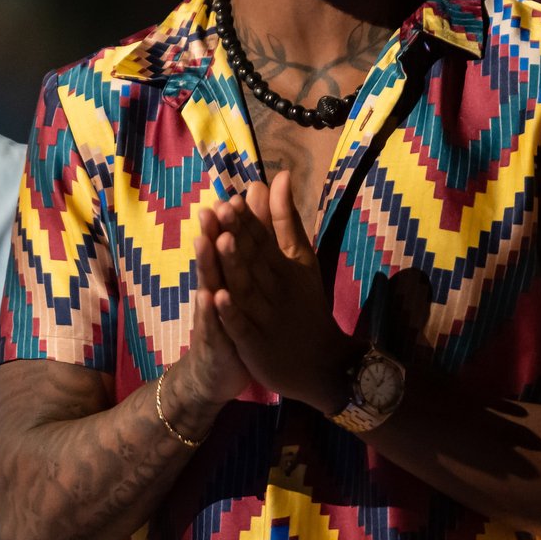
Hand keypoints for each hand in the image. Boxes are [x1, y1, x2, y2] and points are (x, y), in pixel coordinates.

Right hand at [161, 223, 257, 435]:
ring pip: (210, 286)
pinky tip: (209, 296)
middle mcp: (216, 292)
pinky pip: (212, 325)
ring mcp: (212, 317)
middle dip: (214, 234)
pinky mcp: (215, 342)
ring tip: (206, 240)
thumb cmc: (232, 322)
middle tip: (212, 208)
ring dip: (208, 265)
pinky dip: (209, 310)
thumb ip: (251, 246)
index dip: (231, 223)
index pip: (229, 245)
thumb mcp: (243, 286)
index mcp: (228, 278)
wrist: (215, 374)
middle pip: (215, 260)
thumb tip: (255, 208)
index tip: (233, 195)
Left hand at [205, 170, 357, 412]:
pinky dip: (231, 313)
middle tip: (221, 208)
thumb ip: (284, 221)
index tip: (233, 197)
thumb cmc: (305, 304)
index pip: (264, 239)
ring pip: (247, 289)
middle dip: (237, 234)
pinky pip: (242, 327)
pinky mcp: (256, 344)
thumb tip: (278, 176)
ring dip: (234, 266)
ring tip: (219, 241)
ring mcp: (265, 317)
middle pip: (254, 260)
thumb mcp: (300, 260)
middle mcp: (275, 289)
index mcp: (285, 267)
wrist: (323, 363)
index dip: (248, 220)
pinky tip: (218, 297)